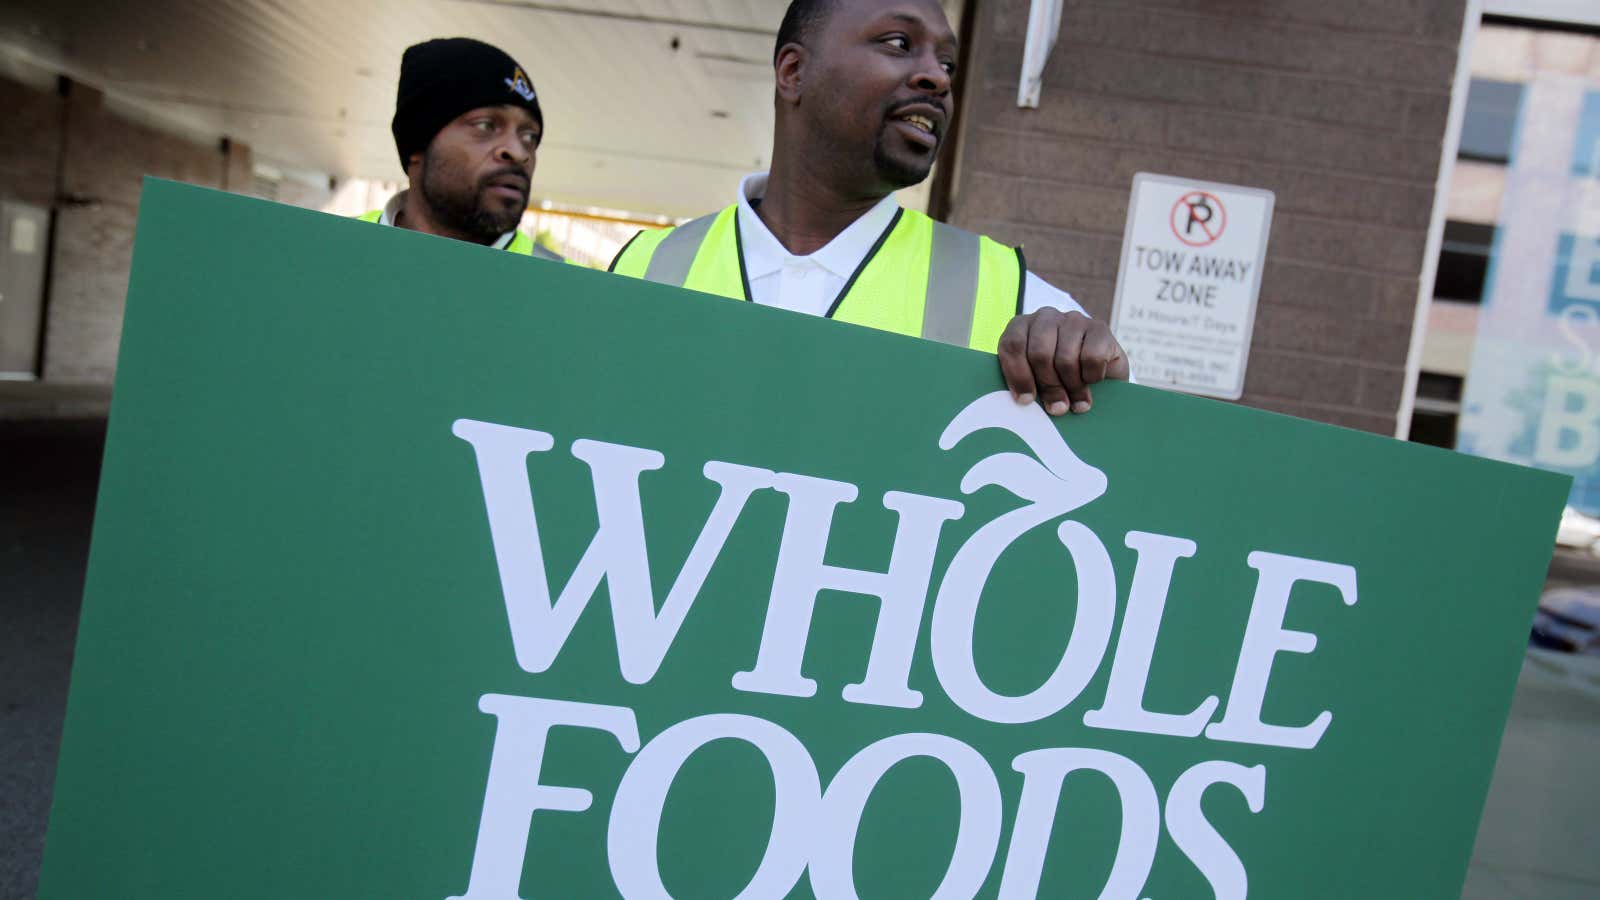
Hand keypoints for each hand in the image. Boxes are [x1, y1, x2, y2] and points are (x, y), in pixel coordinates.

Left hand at [997, 307, 1129, 415]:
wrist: (1101, 376)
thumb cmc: (1058, 380)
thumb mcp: (1035, 381)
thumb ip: (1025, 385)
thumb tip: (1026, 401)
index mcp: (1021, 327)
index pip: (1012, 345)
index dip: (1018, 376)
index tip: (1026, 400)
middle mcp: (1046, 317)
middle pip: (1040, 354)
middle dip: (1048, 386)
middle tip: (1057, 408)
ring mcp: (1073, 320)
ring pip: (1066, 359)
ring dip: (1072, 387)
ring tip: (1077, 402)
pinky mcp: (1099, 328)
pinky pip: (1092, 358)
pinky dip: (1092, 377)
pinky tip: (1092, 381)